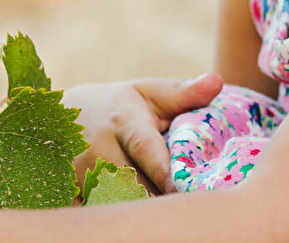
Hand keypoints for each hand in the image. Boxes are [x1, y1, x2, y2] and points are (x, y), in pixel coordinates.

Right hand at [64, 72, 223, 195]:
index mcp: (123, 121)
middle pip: (138, 183)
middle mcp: (100, 148)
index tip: (181, 186)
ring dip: (146, 202)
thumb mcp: (150, 93)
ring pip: (125, 200)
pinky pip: (110, 207)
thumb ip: (184, 93)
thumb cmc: (122, 105)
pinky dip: (128, 206)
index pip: (144, 148)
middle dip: (161, 192)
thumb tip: (217, 81)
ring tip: (162, 194)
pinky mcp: (77, 191)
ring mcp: (84, 172)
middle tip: (183, 193)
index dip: (163, 170)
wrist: (71, 115)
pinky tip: (139, 201)